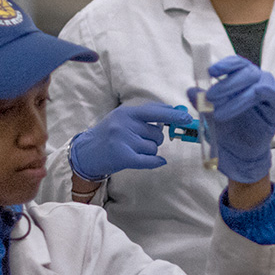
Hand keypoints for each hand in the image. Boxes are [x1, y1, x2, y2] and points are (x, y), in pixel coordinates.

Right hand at [70, 103, 191, 179]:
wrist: (86, 152)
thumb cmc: (109, 134)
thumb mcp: (123, 118)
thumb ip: (146, 115)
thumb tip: (174, 113)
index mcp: (127, 112)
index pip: (156, 112)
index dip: (174, 115)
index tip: (187, 118)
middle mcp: (125, 124)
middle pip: (157, 133)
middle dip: (154, 139)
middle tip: (138, 141)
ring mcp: (123, 141)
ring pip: (154, 148)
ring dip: (148, 151)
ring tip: (132, 149)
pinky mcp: (123, 157)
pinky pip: (150, 160)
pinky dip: (155, 162)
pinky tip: (157, 162)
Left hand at [188, 56, 274, 182]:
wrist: (240, 152)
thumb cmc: (229, 129)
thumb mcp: (209, 115)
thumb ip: (201, 101)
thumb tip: (191, 90)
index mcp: (240, 77)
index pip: (235, 63)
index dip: (224, 65)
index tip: (211, 71)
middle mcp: (256, 80)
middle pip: (245, 71)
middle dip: (226, 84)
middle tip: (210, 97)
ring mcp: (268, 90)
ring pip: (255, 82)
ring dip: (237, 96)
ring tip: (221, 114)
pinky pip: (272, 93)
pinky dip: (260, 93)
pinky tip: (250, 98)